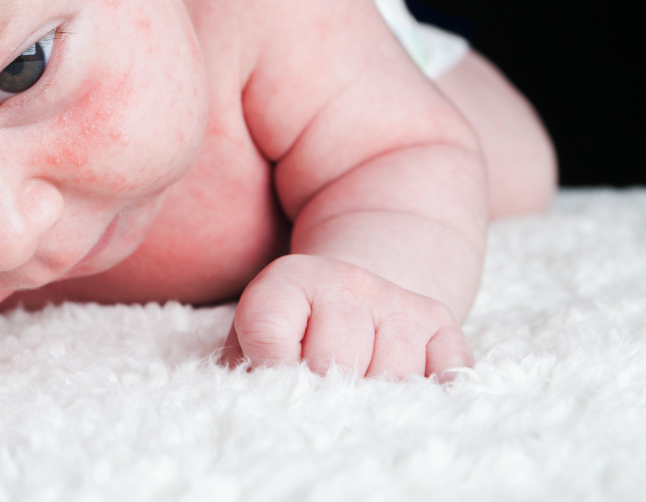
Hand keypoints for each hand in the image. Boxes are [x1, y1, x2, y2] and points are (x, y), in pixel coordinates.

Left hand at [220, 254, 472, 378]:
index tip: (271, 382)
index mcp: (287, 280)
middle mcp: (344, 279)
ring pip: (391, 376)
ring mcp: (395, 298)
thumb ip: (245, 371)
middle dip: (322, 394)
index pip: (267, 332)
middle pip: (335, 361)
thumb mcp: (250, 343)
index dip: (267, 370)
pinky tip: (404, 399)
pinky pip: (445, 371)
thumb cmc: (288, 334)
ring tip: (355, 397)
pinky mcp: (438, 319)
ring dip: (373, 403)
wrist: (346, 291)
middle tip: (319, 399)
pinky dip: (428, 396)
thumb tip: (264, 411)